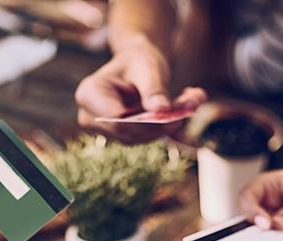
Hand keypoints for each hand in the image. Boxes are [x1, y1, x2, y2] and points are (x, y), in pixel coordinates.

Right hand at [75, 37, 205, 142]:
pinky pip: (147, 136)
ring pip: (141, 137)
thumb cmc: (138, 60)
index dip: (143, 120)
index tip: (171, 111)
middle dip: (161, 122)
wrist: (137, 64)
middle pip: (128, 132)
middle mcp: (91, 117)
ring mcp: (107, 130)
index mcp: (89, 94)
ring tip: (193, 99)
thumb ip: (153, 88)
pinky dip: (168, 124)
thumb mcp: (148, 67)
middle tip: (191, 103)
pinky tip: (185, 107)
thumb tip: (162, 110)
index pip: (114, 119)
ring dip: (169, 123)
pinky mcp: (123, 137)